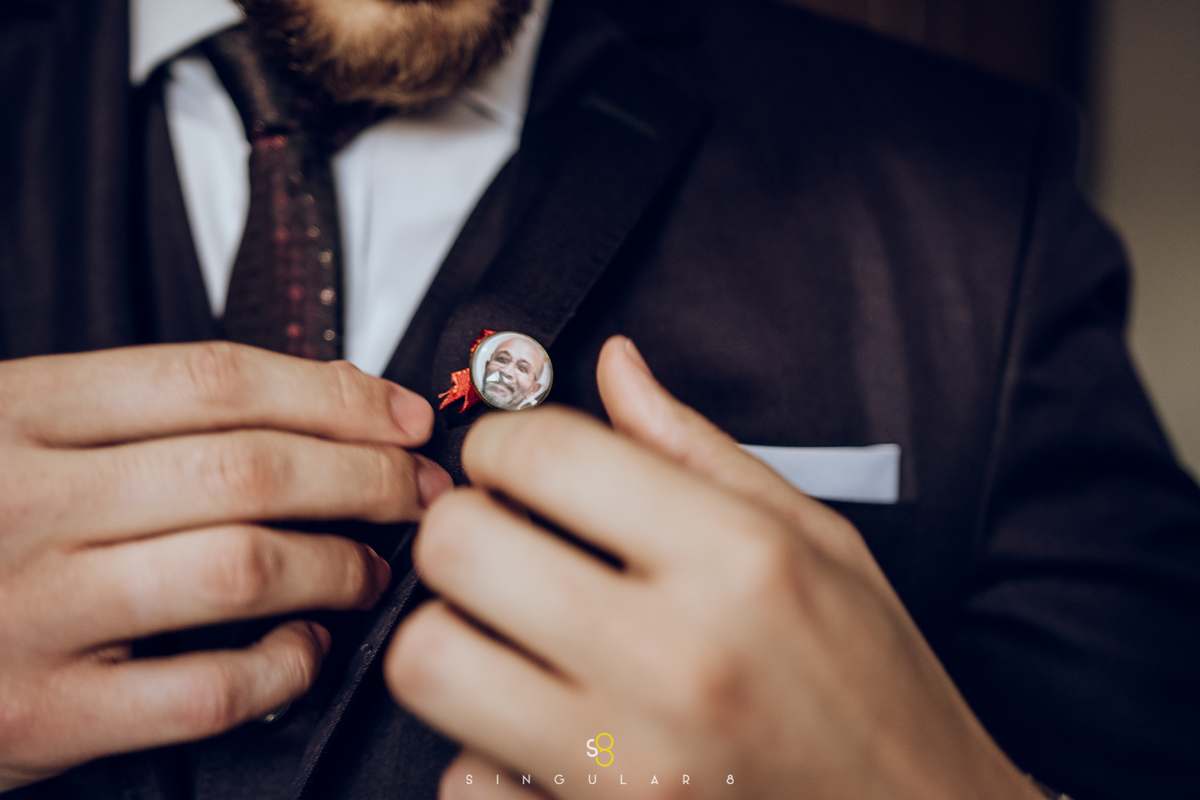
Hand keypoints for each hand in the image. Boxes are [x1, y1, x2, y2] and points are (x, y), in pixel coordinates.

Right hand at [0, 342, 451, 791]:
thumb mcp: (13, 435)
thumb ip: (140, 415)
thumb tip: (320, 399)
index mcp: (20, 412)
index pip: (217, 381)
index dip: (336, 393)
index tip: (403, 416)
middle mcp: (28, 503)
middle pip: (252, 468)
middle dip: (366, 476)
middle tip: (416, 492)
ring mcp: (32, 610)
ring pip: (244, 566)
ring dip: (340, 565)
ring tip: (370, 568)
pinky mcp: (40, 716)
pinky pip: (207, 689)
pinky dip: (282, 666)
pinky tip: (303, 649)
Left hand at [385, 336, 1041, 799]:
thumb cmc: (876, 689)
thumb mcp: (815, 539)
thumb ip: (698, 448)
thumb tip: (618, 369)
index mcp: (737, 560)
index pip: (547, 454)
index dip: (503, 439)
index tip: (513, 459)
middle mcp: (677, 658)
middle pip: (461, 548)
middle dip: (462, 524)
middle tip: (498, 536)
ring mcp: (629, 762)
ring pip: (430, 664)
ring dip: (448, 633)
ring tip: (499, 629)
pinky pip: (463, 779)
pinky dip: (477, 748)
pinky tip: (530, 724)